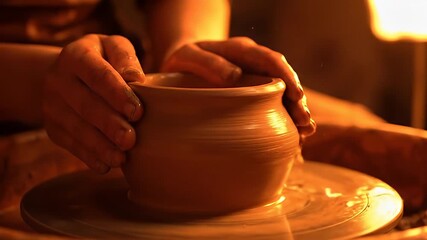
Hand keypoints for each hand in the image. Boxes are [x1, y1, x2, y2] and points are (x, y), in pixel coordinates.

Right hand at [43, 34, 143, 172]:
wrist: (66, 76)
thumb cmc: (103, 60)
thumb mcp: (113, 48)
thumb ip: (125, 59)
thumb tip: (136, 78)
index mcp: (75, 55)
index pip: (97, 75)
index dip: (117, 94)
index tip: (137, 111)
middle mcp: (58, 80)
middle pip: (85, 105)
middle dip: (109, 124)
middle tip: (130, 139)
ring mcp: (52, 106)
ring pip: (76, 129)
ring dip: (99, 146)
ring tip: (120, 158)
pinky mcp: (53, 128)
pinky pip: (71, 145)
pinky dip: (89, 157)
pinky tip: (105, 166)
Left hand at [161, 37, 315, 137]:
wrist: (181, 67)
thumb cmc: (183, 61)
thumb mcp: (187, 56)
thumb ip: (207, 63)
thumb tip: (234, 76)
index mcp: (241, 51)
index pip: (270, 60)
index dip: (287, 77)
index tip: (296, 96)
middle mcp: (254, 66)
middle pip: (284, 81)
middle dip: (298, 101)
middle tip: (305, 122)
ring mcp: (256, 82)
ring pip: (283, 96)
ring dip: (295, 114)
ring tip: (305, 133)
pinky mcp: (254, 98)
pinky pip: (274, 108)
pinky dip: (284, 123)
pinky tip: (293, 139)